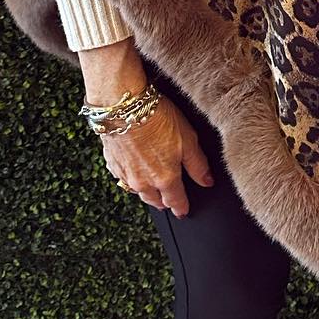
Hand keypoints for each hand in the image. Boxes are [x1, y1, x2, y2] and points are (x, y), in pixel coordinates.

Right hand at [100, 94, 213, 215]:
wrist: (124, 106)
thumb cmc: (157, 118)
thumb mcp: (188, 139)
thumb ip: (198, 164)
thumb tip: (207, 181)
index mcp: (165, 178)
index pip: (176, 201)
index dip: (182, 208)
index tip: (184, 212)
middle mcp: (144, 181)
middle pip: (155, 201)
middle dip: (164, 202)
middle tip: (169, 203)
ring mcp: (126, 174)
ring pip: (138, 192)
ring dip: (147, 193)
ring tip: (153, 192)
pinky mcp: (112, 163)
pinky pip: (122, 178)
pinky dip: (130, 179)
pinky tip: (134, 171)